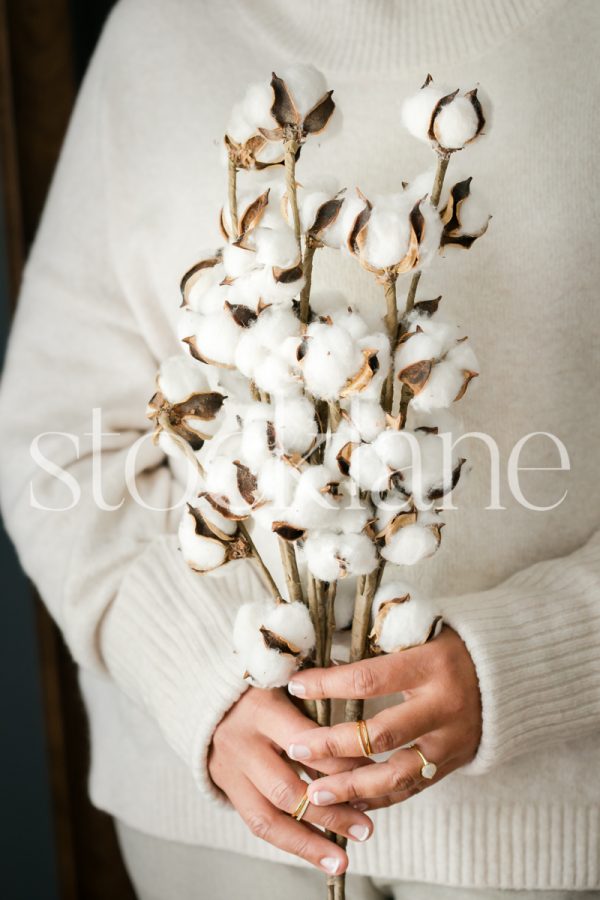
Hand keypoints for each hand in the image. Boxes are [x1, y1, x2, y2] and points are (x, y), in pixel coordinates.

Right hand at [208, 686, 373, 875]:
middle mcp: (242, 744)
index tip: (374, 775)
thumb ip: (318, 707)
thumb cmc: (262, 685)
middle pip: (287, 790)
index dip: (339, 764)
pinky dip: (290, 842)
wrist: (206, 695)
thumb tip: (366, 738)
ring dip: (308, 843)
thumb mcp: (287, 684)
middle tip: (366, 829)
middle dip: (329, 814)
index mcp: (261, 710)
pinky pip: (258, 824)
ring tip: (342, 860)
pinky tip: (318, 855)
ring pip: (268, 817)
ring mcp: (230, 770)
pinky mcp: (226, 789)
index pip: (305, 744)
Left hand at [285, 627, 480, 810]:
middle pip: (381, 735)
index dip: (328, 685)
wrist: (510, 674)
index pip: (369, 679)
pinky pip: (411, 789)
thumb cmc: (449, 647)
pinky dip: (378, 799)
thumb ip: (376, 646)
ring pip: (397, 775)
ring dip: (353, 787)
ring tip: (315, 794)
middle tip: (297, 748)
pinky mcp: (453, 765)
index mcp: (431, 665)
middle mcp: (443, 707)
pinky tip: (348, 801)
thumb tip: (319, 657)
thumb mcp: (418, 634)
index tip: (295, 685)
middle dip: (334, 745)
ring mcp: (450, 742)